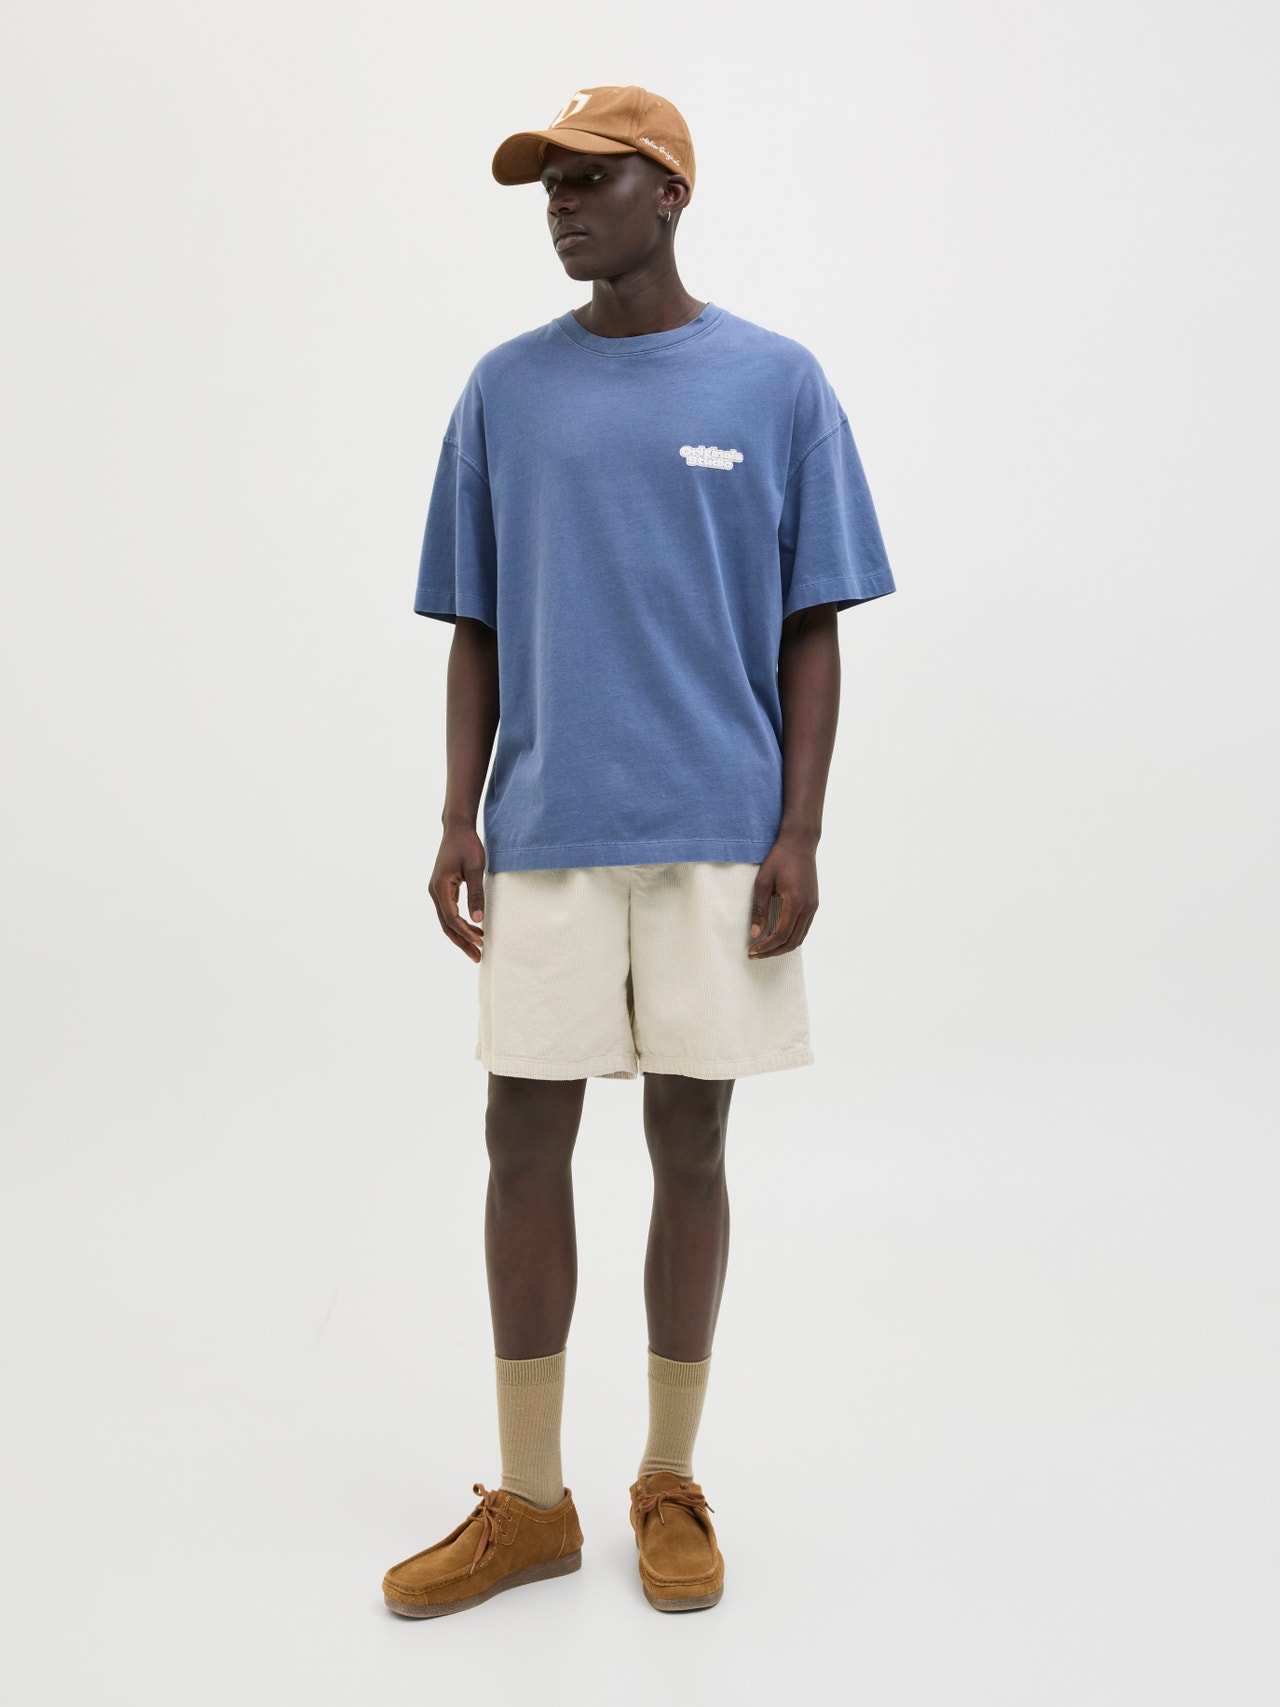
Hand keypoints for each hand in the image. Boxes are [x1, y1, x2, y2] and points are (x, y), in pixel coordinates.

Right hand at [430, 826, 486, 962]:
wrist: (457, 829)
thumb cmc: (467, 845)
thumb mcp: (476, 868)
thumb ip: (476, 893)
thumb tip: (478, 919)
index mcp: (440, 887)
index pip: (452, 918)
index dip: (466, 933)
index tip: (481, 942)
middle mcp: (435, 891)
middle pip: (446, 925)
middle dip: (462, 942)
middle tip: (478, 956)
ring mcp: (437, 891)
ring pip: (447, 920)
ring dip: (461, 935)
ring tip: (478, 947)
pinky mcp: (443, 889)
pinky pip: (449, 912)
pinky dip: (460, 923)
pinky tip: (473, 929)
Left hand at [748, 833, 817, 957]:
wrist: (800, 843)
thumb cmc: (779, 859)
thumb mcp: (762, 882)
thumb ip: (759, 909)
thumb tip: (755, 933)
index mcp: (795, 902)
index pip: (781, 935)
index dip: (765, 947)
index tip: (751, 951)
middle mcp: (808, 907)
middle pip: (792, 941)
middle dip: (773, 952)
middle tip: (755, 955)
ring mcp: (813, 906)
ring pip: (800, 937)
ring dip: (782, 947)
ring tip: (765, 949)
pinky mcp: (814, 903)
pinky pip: (804, 928)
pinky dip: (791, 938)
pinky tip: (777, 937)